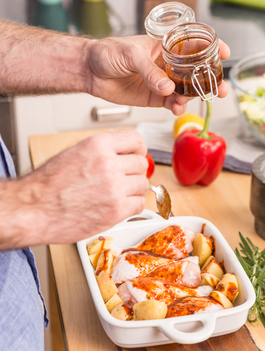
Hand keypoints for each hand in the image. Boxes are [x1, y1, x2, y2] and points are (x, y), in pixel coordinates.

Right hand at [2, 130, 148, 247]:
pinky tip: (120, 205)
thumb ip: (101, 150)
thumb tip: (121, 153)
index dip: (138, 148)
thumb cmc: (48, 184)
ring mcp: (115, 188)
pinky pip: (140, 204)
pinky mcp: (116, 210)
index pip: (135, 139)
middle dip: (134, 171)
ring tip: (120, 193)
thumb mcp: (75, 152)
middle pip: (141, 163)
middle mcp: (109, 164)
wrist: (35, 209)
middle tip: (126, 178)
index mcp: (98, 145)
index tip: (138, 154)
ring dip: (134, 189)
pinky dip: (132, 206)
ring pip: (143, 184)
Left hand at [87, 35, 229, 115]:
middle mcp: (167, 65)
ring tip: (194, 100)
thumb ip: (150, 72)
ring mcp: (161, 83)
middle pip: (195, 71)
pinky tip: (177, 108)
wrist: (89, 71)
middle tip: (220, 88)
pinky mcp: (154, 98)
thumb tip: (168, 88)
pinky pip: (171, 103)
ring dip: (195, 96)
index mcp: (164, 47)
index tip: (225, 53)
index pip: (193, 44)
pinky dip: (177, 107)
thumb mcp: (130, 55)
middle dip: (210, 79)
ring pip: (186, 90)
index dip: (211, 47)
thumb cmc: (108, 53)